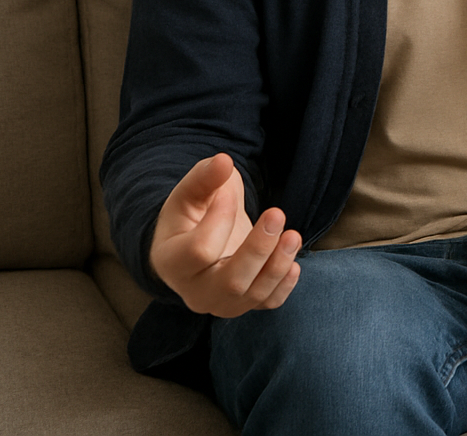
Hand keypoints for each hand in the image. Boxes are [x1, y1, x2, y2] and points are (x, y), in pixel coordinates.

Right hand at [149, 152, 302, 316]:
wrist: (194, 245)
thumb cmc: (189, 217)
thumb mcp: (189, 194)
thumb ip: (203, 178)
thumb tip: (223, 161)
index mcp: (172, 263)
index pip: (200, 250)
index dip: (220, 218)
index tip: (229, 192)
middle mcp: (194, 292)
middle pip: (230, 282)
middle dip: (258, 249)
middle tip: (276, 213)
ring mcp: (221, 303)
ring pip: (253, 295)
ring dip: (278, 265)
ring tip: (293, 235)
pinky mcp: (246, 304)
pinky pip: (268, 303)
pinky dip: (284, 285)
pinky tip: (294, 263)